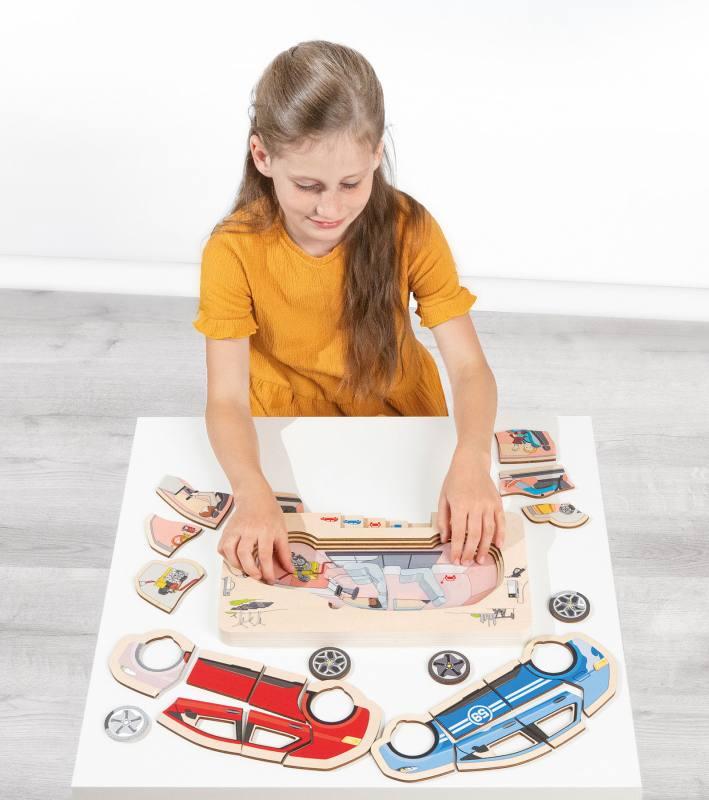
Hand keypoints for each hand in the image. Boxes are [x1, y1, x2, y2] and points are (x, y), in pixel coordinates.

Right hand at [217, 477, 293, 583]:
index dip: (267, 570)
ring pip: (230, 551)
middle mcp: (249, 529)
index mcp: (265, 530)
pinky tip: (235, 559)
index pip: (265, 554)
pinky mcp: (227, 530)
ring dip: (237, 565)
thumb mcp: (282, 530)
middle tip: (257, 577)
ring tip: (245, 569)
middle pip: (244, 553)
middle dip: (250, 570)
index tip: (270, 580)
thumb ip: (284, 551)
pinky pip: (222, 547)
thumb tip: (289, 570)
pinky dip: (226, 557)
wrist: (254, 497)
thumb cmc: (270, 514)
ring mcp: (235, 529)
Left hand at [437, 448, 505, 565]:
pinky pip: (501, 522)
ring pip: (489, 531)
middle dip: (470, 552)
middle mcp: (475, 506)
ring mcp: (488, 505)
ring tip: (481, 559)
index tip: (455, 559)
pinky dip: (501, 535)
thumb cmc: (455, 480)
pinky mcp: (497, 503)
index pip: (459, 533)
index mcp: (460, 505)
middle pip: (474, 535)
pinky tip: (498, 545)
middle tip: (467, 563)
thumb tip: (445, 538)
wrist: (471, 462)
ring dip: (485, 548)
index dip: (457, 548)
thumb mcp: (443, 498)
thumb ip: (443, 519)